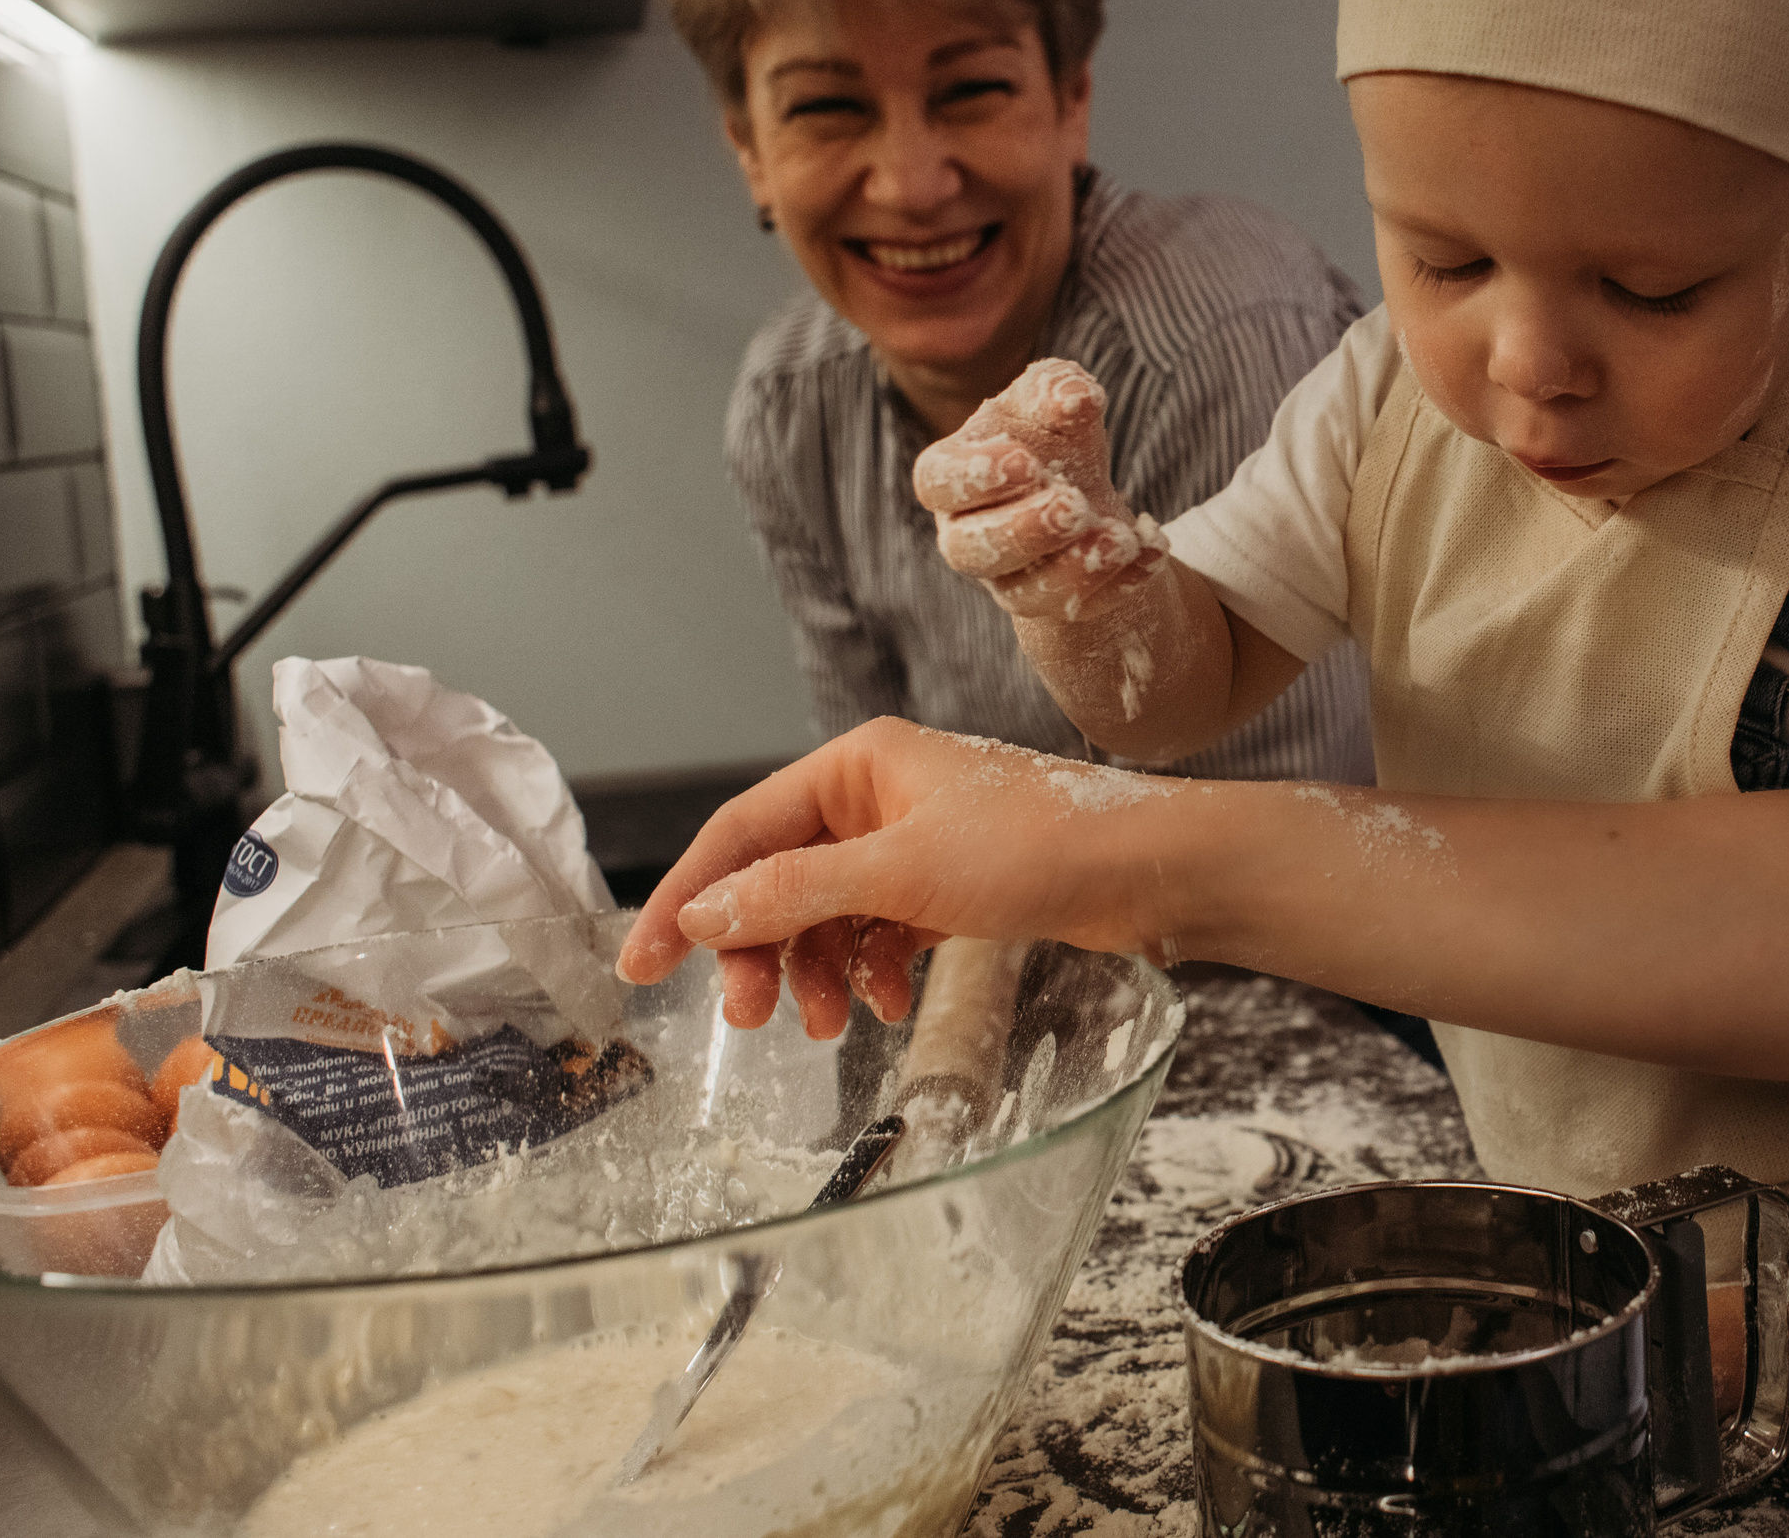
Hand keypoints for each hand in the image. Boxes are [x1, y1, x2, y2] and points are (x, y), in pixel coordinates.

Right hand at [615, 719, 1182, 1036]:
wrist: (1147, 873)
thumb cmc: (1040, 845)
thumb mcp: (902, 873)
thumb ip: (796, 893)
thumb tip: (704, 915)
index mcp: (858, 764)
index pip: (742, 829)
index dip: (688, 895)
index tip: (641, 962)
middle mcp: (878, 796)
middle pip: (778, 878)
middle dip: (760, 951)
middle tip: (747, 1019)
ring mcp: (912, 842)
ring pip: (826, 915)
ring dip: (818, 973)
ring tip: (832, 1025)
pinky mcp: (947, 887)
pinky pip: (877, 934)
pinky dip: (871, 972)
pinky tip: (888, 1003)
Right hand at [912, 358, 1166, 619]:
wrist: (1078, 485)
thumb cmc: (1048, 432)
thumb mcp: (1051, 398)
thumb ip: (1056, 388)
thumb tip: (1077, 396)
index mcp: (954, 477)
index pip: (937, 483)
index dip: (973, 478)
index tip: (1026, 462)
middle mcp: (968, 535)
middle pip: (972, 550)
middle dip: (1025, 531)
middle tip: (1074, 506)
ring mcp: (1007, 578)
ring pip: (1022, 594)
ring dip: (1075, 568)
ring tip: (1122, 539)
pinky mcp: (1052, 605)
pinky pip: (1079, 609)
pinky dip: (1120, 583)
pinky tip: (1152, 551)